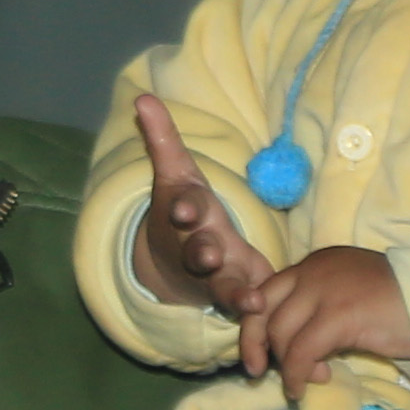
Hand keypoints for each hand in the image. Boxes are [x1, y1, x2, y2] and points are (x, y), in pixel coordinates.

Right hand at [127, 92, 279, 316]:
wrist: (173, 267)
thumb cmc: (186, 210)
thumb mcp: (176, 173)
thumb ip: (162, 139)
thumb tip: (143, 97)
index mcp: (186, 214)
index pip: (185, 207)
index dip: (184, 208)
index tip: (183, 209)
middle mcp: (198, 246)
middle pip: (199, 251)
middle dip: (203, 253)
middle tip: (210, 255)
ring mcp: (216, 274)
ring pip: (223, 284)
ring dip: (235, 293)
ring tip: (251, 302)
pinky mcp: (236, 290)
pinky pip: (245, 302)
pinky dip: (254, 308)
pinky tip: (267, 312)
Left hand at [240, 247, 409, 392]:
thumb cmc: (401, 307)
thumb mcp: (350, 298)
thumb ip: (320, 311)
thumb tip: (294, 348)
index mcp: (317, 264)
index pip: (266, 291)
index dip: (254, 325)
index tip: (258, 355)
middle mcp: (315, 270)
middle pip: (264, 310)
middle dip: (258, 346)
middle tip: (264, 373)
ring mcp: (325, 289)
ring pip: (281, 333)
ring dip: (287, 364)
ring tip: (307, 380)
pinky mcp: (338, 314)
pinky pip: (302, 351)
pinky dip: (298, 374)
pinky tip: (306, 386)